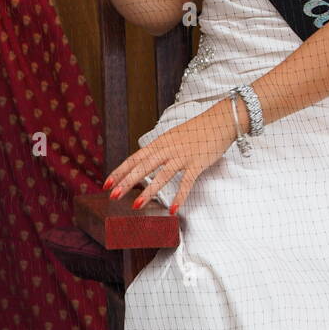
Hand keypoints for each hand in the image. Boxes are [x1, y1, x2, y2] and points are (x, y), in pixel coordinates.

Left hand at [102, 101, 235, 214]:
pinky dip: (180, 196)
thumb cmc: (197, 130)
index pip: (135, 157)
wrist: (220, 120)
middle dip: (127, 182)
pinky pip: (187, 182)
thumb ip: (160, 149)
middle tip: (113, 195)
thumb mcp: (173, 137)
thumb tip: (147, 162)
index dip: (121, 171)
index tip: (108, 183)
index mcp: (160, 143)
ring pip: (162, 175)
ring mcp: (183, 156)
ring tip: (137, 206)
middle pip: (144, 166)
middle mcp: (168, 149)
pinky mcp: (197, 163)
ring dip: (149, 191)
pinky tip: (173, 209)